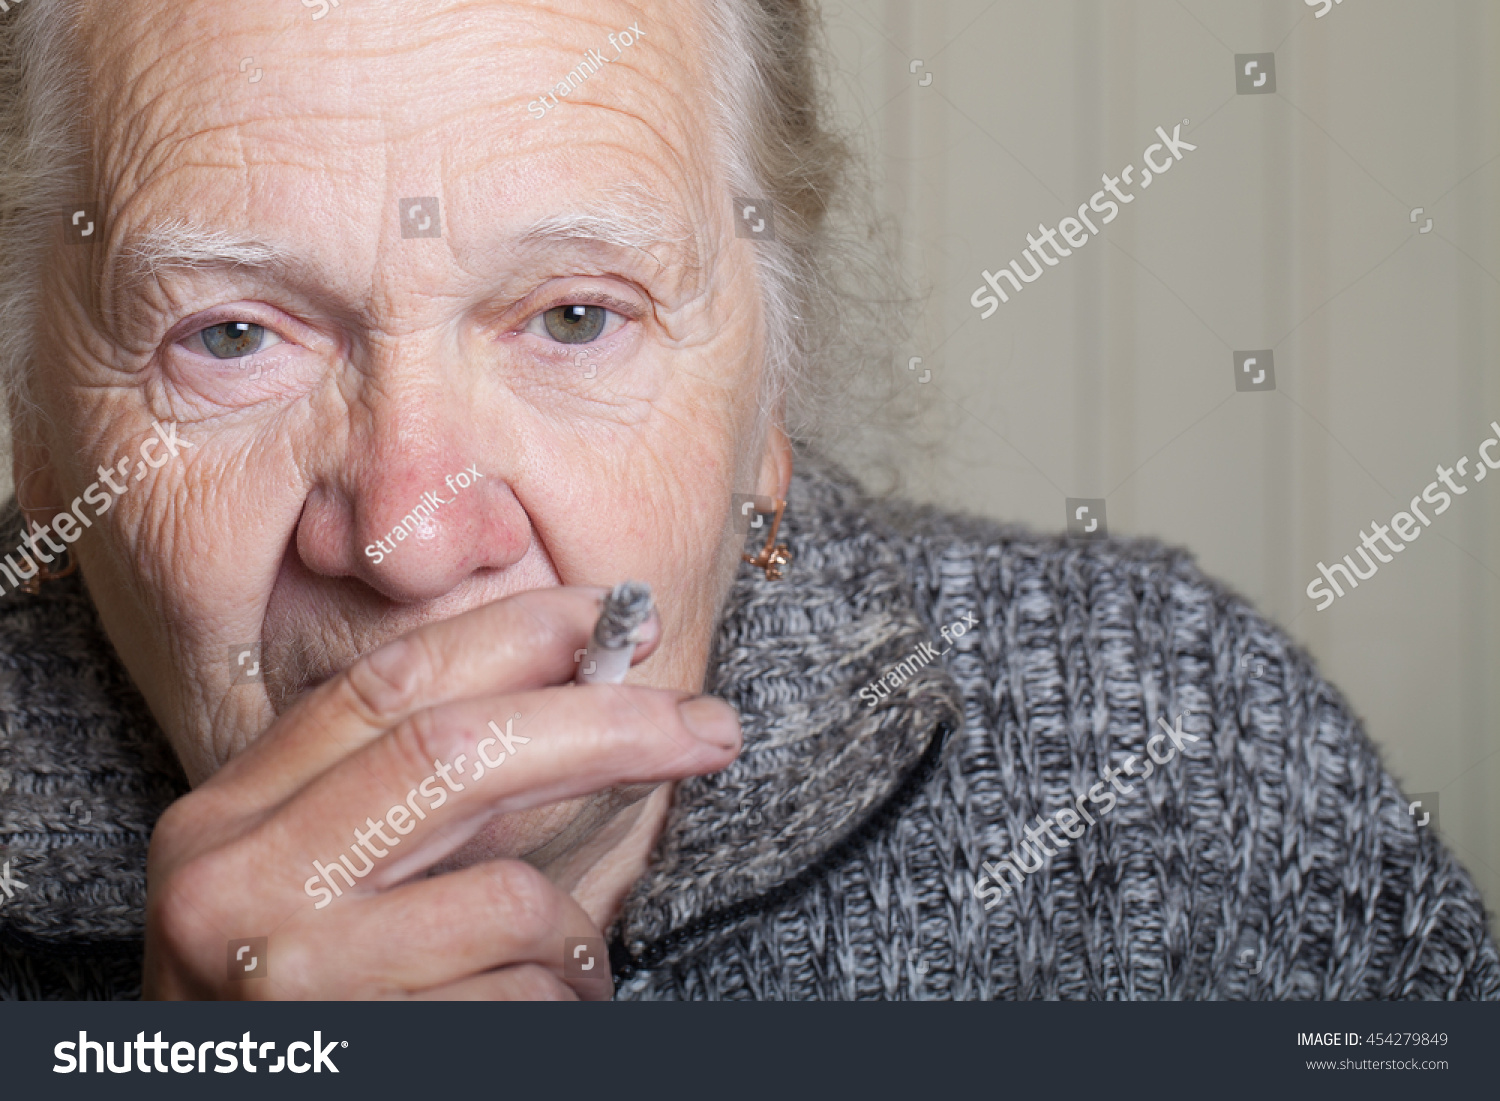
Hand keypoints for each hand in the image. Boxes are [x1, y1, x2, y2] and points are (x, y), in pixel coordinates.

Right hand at [141, 587, 740, 998]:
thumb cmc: (320, 1003)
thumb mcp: (323, 881)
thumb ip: (413, 793)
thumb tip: (593, 680)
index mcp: (231, 816)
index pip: (390, 684)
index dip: (521, 633)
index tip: (624, 620)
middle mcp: (234, 884)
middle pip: (456, 754)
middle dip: (609, 727)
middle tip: (712, 725)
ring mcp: (286, 978)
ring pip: (510, 901)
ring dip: (578, 934)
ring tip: (572, 970)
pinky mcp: (361, 1055)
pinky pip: (523, 1001)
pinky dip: (561, 1005)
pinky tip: (541, 1020)